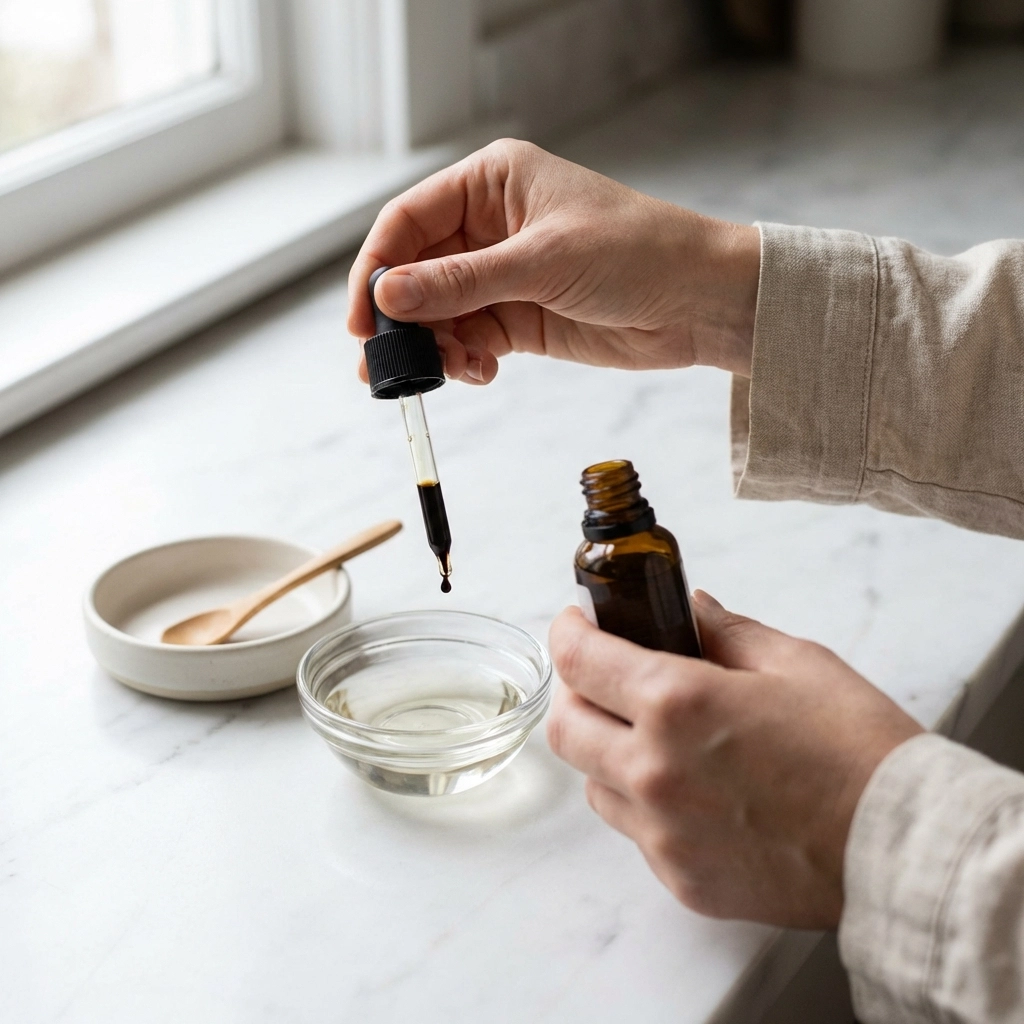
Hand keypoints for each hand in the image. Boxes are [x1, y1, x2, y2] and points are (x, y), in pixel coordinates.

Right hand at [348, 139, 759, 384]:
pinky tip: (482, 372)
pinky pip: (471, 341)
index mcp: (492, 183)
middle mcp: (490, 226)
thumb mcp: (542, 262)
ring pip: (439, 313)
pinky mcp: (520, 319)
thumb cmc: (637, 253)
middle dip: (401, 319)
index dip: (378, 268)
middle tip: (387, 364)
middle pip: (416, 272)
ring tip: (449, 371)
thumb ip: (461, 282)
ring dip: (435, 347)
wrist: (700, 302)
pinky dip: (466, 361)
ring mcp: (503, 275)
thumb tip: (388, 296)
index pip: (409, 222)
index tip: (363, 318)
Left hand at [546, 592, 923, 927]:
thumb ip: (726, 631)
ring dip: (607, 750)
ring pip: (594, 782)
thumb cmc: (856, 747)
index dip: (568, 631)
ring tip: (652, 735)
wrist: (902, 847)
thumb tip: (689, 608)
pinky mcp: (681, 880)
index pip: (578, 660)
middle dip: (574, 692)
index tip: (575, 622)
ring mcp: (663, 834)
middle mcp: (653, 771)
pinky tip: (688, 790)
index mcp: (677, 703)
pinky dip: (645, 804)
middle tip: (603, 677)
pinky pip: (635, 833)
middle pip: (566, 727)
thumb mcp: (794, 662)